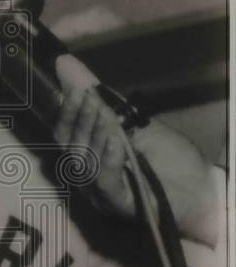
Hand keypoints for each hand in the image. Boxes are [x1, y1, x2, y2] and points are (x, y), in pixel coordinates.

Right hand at [52, 86, 218, 246]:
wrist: (202, 186)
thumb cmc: (168, 156)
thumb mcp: (133, 120)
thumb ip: (101, 97)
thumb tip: (64, 62)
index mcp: (89, 159)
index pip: (65, 136)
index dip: (66, 113)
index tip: (74, 91)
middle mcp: (89, 179)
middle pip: (71, 148)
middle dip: (80, 120)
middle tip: (89, 98)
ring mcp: (102, 194)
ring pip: (85, 163)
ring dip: (94, 134)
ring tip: (105, 114)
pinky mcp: (120, 204)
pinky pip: (105, 181)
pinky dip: (108, 159)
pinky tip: (115, 140)